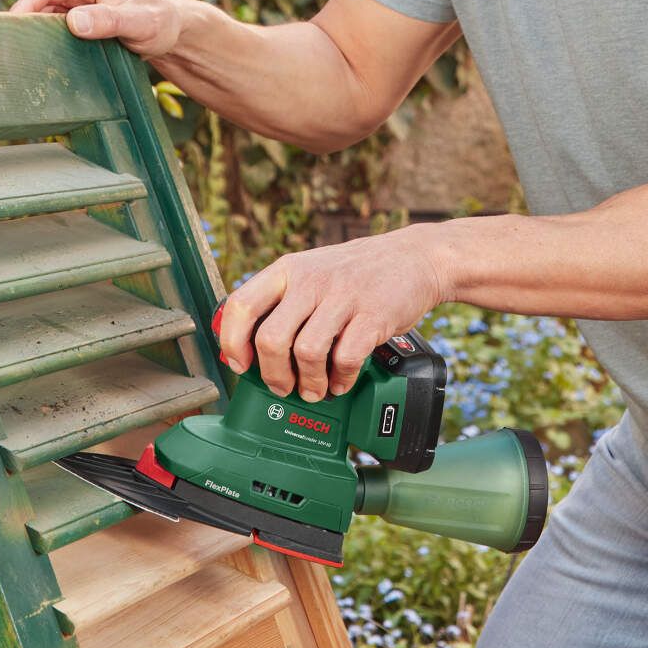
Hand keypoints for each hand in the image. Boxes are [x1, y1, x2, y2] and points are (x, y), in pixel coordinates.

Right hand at [9, 0, 187, 58]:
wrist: (174, 29)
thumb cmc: (162, 21)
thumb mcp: (141, 23)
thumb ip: (110, 21)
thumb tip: (75, 22)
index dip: (24, 7)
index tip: (9, 29)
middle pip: (38, 3)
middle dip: (23, 24)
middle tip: (6, 51)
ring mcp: (75, 3)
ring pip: (42, 19)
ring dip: (34, 37)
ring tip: (21, 60)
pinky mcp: (77, 20)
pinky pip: (53, 31)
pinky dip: (47, 43)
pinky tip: (41, 62)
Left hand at [214, 226, 448, 402]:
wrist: (414, 257)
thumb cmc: (357, 273)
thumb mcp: (312, 272)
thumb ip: (283, 302)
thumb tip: (251, 348)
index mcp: (288, 269)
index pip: (241, 305)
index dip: (232, 341)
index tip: (239, 364)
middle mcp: (311, 280)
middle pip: (271, 338)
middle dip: (273, 374)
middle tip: (282, 387)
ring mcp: (343, 297)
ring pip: (307, 352)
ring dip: (309, 382)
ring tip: (314, 390)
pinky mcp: (373, 315)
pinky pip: (346, 358)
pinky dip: (341, 379)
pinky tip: (342, 381)